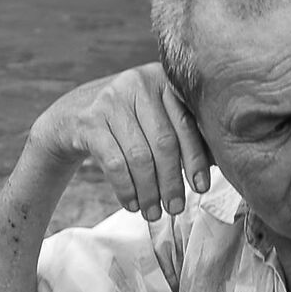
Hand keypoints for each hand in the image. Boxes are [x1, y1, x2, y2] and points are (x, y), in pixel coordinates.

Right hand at [27, 64, 215, 222]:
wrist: (72, 115)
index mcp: (162, 78)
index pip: (185, 123)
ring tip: (153, 213)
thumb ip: (184, 130)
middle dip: (172, 181)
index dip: (195, 159)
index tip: (201, 188)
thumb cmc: (128, 122)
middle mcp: (137, 82)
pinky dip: (126, 189)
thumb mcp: (155, 115)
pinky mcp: (88, 121)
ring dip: (149, 191)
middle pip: (163, 142)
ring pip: (139, 156)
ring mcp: (110, 100)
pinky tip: (132, 204)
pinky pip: (114, 163)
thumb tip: (219, 162)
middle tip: (176, 208)